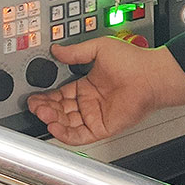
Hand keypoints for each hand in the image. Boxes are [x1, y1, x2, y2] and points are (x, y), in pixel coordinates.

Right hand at [26, 37, 184, 144]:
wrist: (150, 75)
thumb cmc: (133, 61)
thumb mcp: (99, 49)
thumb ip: (76, 52)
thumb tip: (57, 50)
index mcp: (86, 86)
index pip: (59, 94)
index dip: (46, 96)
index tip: (34, 95)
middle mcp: (89, 102)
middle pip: (59, 110)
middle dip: (45, 108)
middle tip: (34, 105)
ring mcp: (94, 116)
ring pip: (66, 123)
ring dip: (52, 119)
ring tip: (42, 113)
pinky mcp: (101, 128)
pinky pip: (79, 135)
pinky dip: (65, 133)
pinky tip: (54, 126)